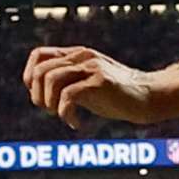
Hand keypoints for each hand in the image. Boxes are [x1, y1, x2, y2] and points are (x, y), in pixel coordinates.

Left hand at [24, 47, 165, 127]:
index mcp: (76, 54)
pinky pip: (69, 95)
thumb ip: (67, 82)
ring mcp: (92, 67)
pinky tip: (77, 124)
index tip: (40, 97)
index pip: (38, 55)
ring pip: (52, 80)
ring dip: (50, 104)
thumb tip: (38, 94)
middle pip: (41, 71)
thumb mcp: (87, 84)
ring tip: (63, 115)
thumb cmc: (117, 95)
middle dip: (38, 96)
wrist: (148, 97)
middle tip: (51, 111)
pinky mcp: (100, 82)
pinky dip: (66, 114)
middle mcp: (82, 56)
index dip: (30, 77)